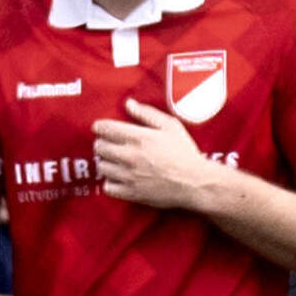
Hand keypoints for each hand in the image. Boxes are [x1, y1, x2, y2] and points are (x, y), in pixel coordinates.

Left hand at [92, 100, 219, 211]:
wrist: (196, 182)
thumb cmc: (185, 153)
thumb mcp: (171, 127)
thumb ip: (148, 114)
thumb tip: (128, 104)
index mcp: (139, 138)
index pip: (105, 128)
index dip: (100, 127)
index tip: (102, 128)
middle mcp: (129, 156)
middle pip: (99, 147)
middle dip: (102, 143)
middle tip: (111, 144)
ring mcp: (128, 176)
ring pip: (101, 166)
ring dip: (106, 162)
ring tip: (116, 161)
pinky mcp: (130, 192)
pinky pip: (107, 186)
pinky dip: (110, 181)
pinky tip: (119, 178)